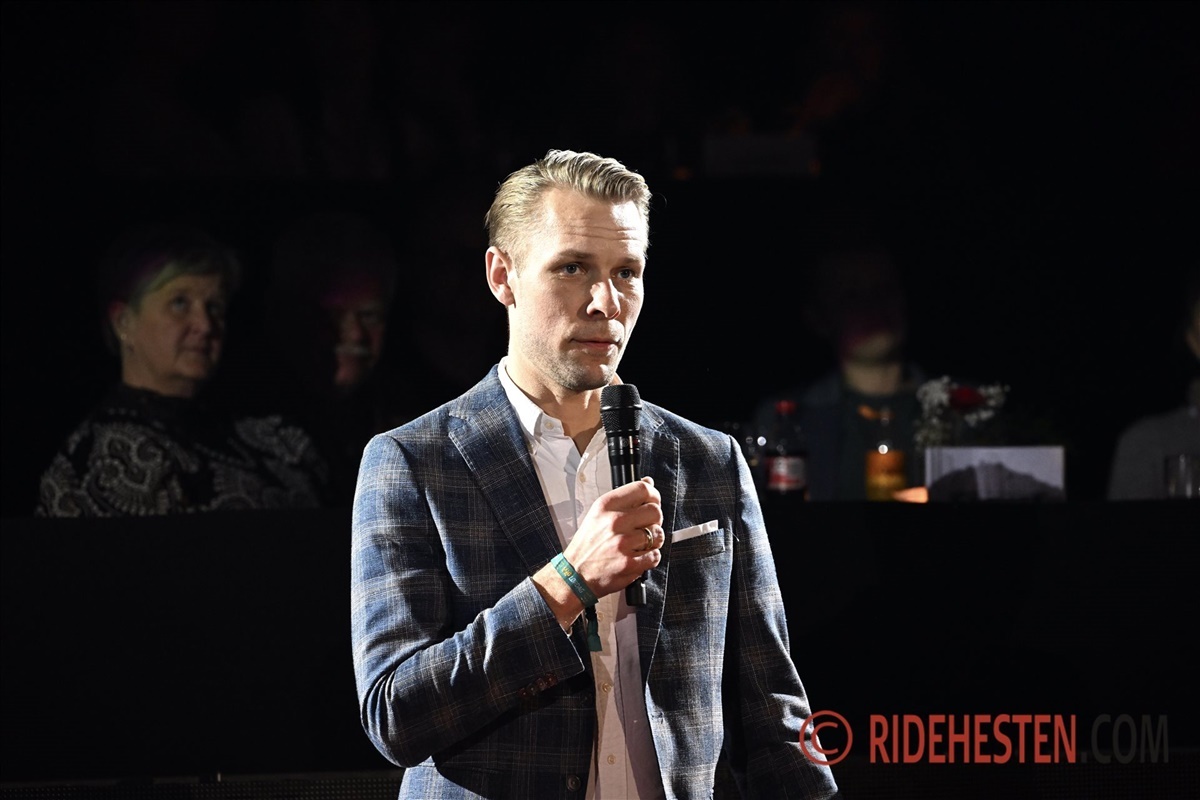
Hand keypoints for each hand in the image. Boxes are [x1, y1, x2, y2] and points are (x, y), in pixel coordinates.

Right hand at [564, 476, 663, 597]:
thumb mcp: (599, 514)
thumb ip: (625, 498)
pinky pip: (655, 556)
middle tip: (646, 527)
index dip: (654, 495)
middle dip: (655, 520)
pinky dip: (650, 557)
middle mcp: (614, 522)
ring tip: (640, 544)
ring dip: (653, 541)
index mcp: (606, 505)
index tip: (653, 502)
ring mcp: (622, 543)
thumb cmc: (588, 545)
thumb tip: (648, 482)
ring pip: (658, 534)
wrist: (575, 574)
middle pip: (655, 511)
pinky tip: (638, 557)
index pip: (643, 489)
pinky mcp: (629, 563)